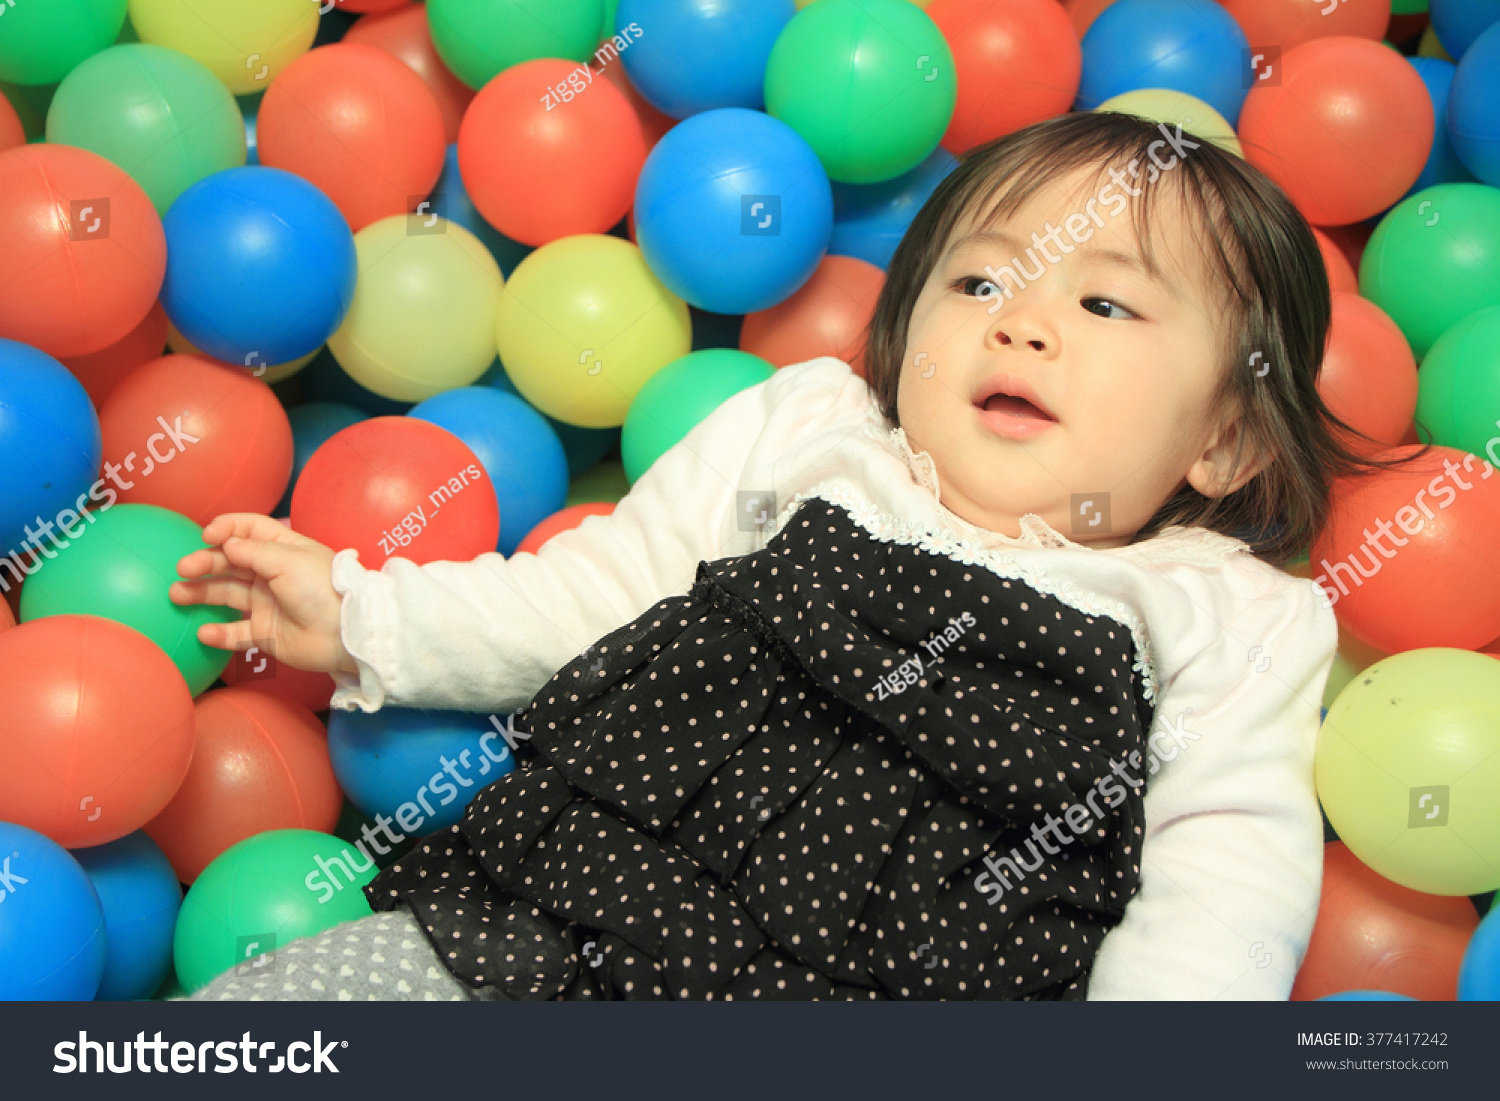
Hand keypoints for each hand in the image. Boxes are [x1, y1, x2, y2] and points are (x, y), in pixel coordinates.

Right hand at [169, 513, 358, 675]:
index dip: (226, 528)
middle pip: (231, 562)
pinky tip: (204, 632)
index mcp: (283, 549)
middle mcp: (272, 573)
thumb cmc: (322, 589)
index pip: (249, 529)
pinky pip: (236, 634)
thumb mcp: (288, 560)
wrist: (345, 633)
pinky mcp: (266, 633)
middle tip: (183, 568)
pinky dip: (219, 633)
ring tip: (177, 595)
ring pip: (227, 595)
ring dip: (201, 594)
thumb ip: (253, 551)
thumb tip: (226, 543)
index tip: (206, 536)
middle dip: (205, 562)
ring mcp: (267, 603)